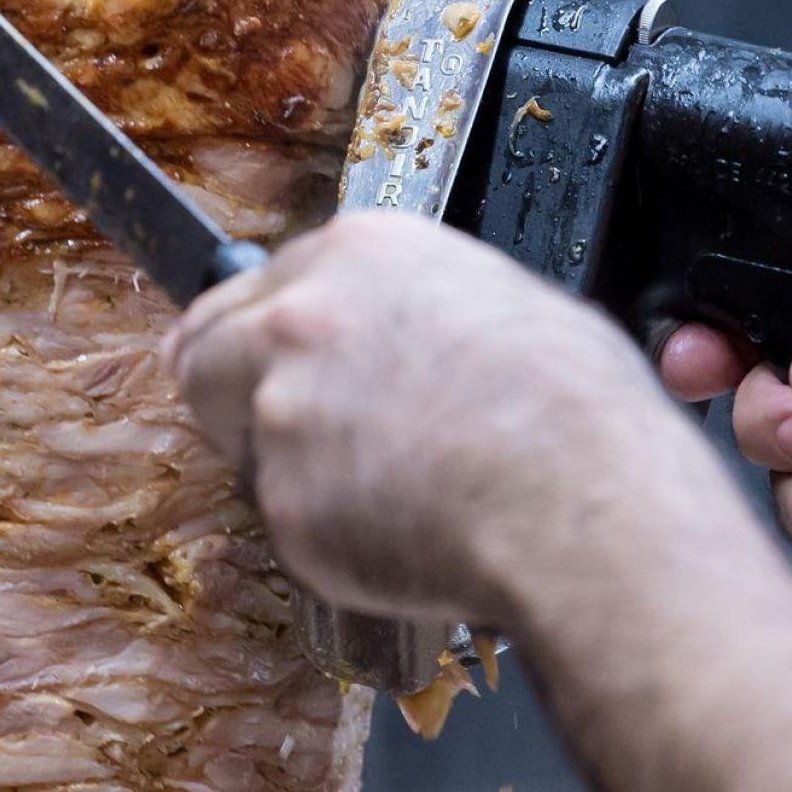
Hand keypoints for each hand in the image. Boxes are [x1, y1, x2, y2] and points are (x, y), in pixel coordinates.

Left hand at [163, 211, 695, 626]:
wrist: (585, 506)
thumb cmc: (577, 413)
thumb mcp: (505, 303)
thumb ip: (411, 306)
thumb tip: (404, 331)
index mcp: (360, 253)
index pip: (257, 287)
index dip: (258, 334)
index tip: (253, 360)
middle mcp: (302, 318)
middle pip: (206, 350)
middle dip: (228, 392)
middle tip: (267, 434)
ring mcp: (283, 408)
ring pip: (247, 446)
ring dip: (291, 470)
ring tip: (387, 491)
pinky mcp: (283, 499)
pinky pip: (290, 522)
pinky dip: (329, 537)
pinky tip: (401, 532)